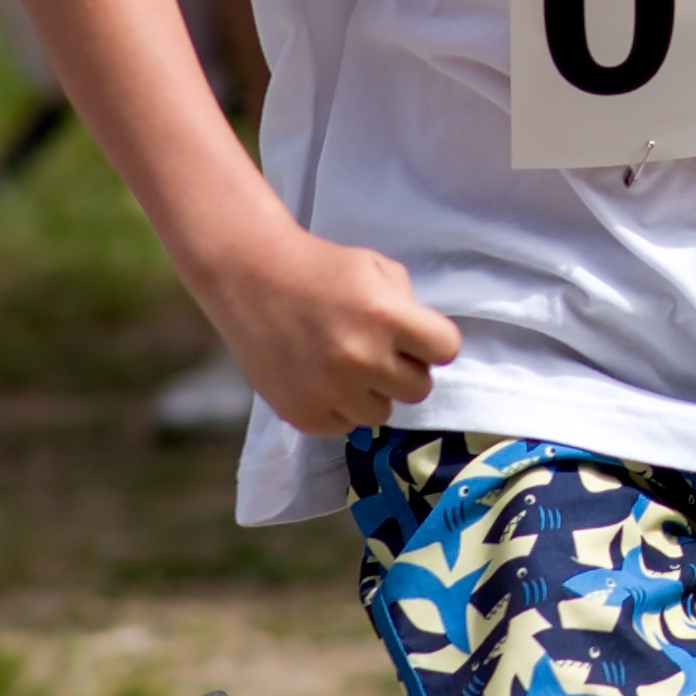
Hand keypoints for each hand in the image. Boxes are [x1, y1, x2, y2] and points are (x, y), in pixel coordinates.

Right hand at [197, 224, 461, 433]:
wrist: (250, 276)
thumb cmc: (321, 268)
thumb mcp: (379, 269)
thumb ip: (410, 309)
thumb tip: (425, 348)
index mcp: (387, 317)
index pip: (446, 350)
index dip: (433, 342)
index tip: (415, 337)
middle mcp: (361, 359)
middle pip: (418, 388)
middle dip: (404, 369)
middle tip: (377, 349)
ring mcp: (329, 390)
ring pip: (382, 413)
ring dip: (371, 392)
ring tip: (346, 363)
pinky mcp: (302, 413)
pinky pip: (344, 426)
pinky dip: (338, 407)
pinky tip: (321, 377)